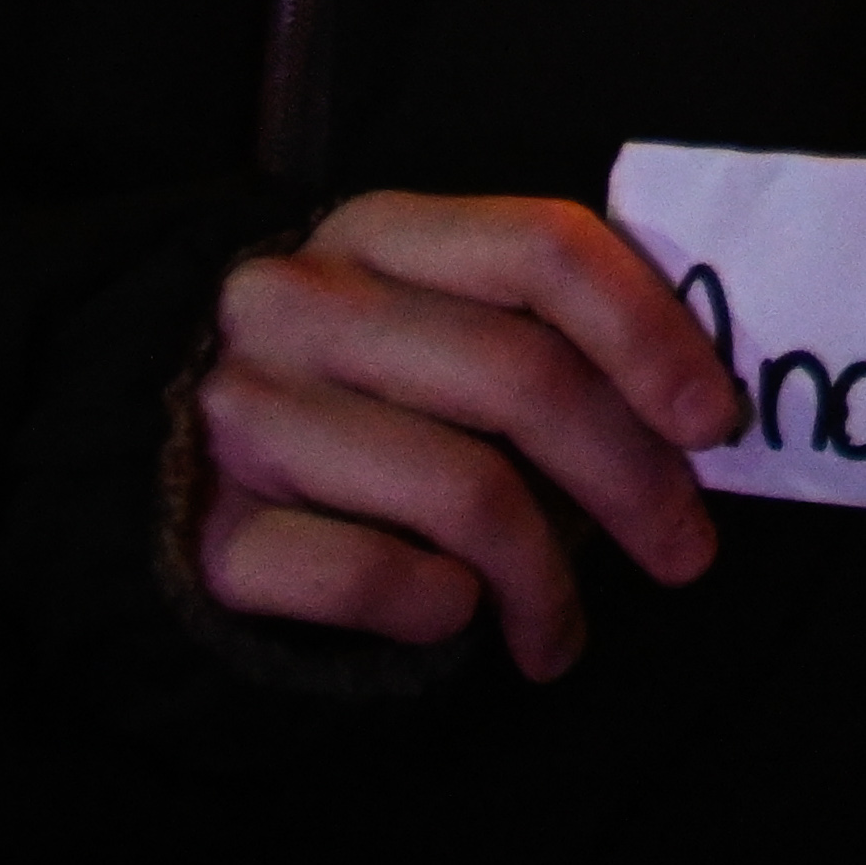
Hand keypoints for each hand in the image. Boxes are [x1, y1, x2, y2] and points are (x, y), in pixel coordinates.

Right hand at [197, 190, 737, 677]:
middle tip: (686, 553)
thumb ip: (542, 336)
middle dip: (633, 480)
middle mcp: (299, 305)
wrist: (152, 477)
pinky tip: (456, 619)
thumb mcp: (433, 329)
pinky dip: (443, 609)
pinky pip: (378, 576)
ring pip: (463, 490)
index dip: (650, 334)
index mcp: (377, 233)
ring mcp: (244, 414)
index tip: (714, 423)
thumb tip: (697, 415)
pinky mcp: (213, 532)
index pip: (542, 249)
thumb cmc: (350, 404)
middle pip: (519, 378)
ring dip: (548, 580)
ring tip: (563, 630)